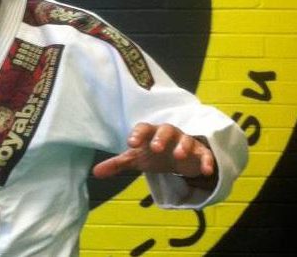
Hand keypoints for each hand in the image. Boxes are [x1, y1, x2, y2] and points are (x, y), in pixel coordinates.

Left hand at [92, 122, 215, 179]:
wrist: (179, 157)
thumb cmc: (154, 154)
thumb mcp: (136, 159)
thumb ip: (117, 164)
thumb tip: (95, 173)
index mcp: (151, 134)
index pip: (143, 128)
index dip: (137, 134)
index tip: (131, 143)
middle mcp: (169, 134)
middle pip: (166, 129)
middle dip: (161, 138)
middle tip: (155, 147)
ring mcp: (186, 142)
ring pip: (186, 139)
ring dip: (183, 146)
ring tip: (178, 156)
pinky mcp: (201, 153)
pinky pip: (205, 154)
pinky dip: (207, 161)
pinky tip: (206, 170)